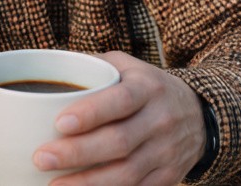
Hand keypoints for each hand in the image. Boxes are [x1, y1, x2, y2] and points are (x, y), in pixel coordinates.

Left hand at [34, 51, 205, 185]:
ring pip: (127, 173)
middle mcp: (161, 119)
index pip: (120, 100)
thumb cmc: (147, 87)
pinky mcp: (168, 176)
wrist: (198, 114)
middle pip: (119, 141)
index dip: (91, 113)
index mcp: (148, 88)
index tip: (59, 123)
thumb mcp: (127, 66)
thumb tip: (48, 67)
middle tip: (42, 158)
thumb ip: (92, 66)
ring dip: (88, 183)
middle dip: (77, 153)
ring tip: (53, 185)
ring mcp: (166, 151)